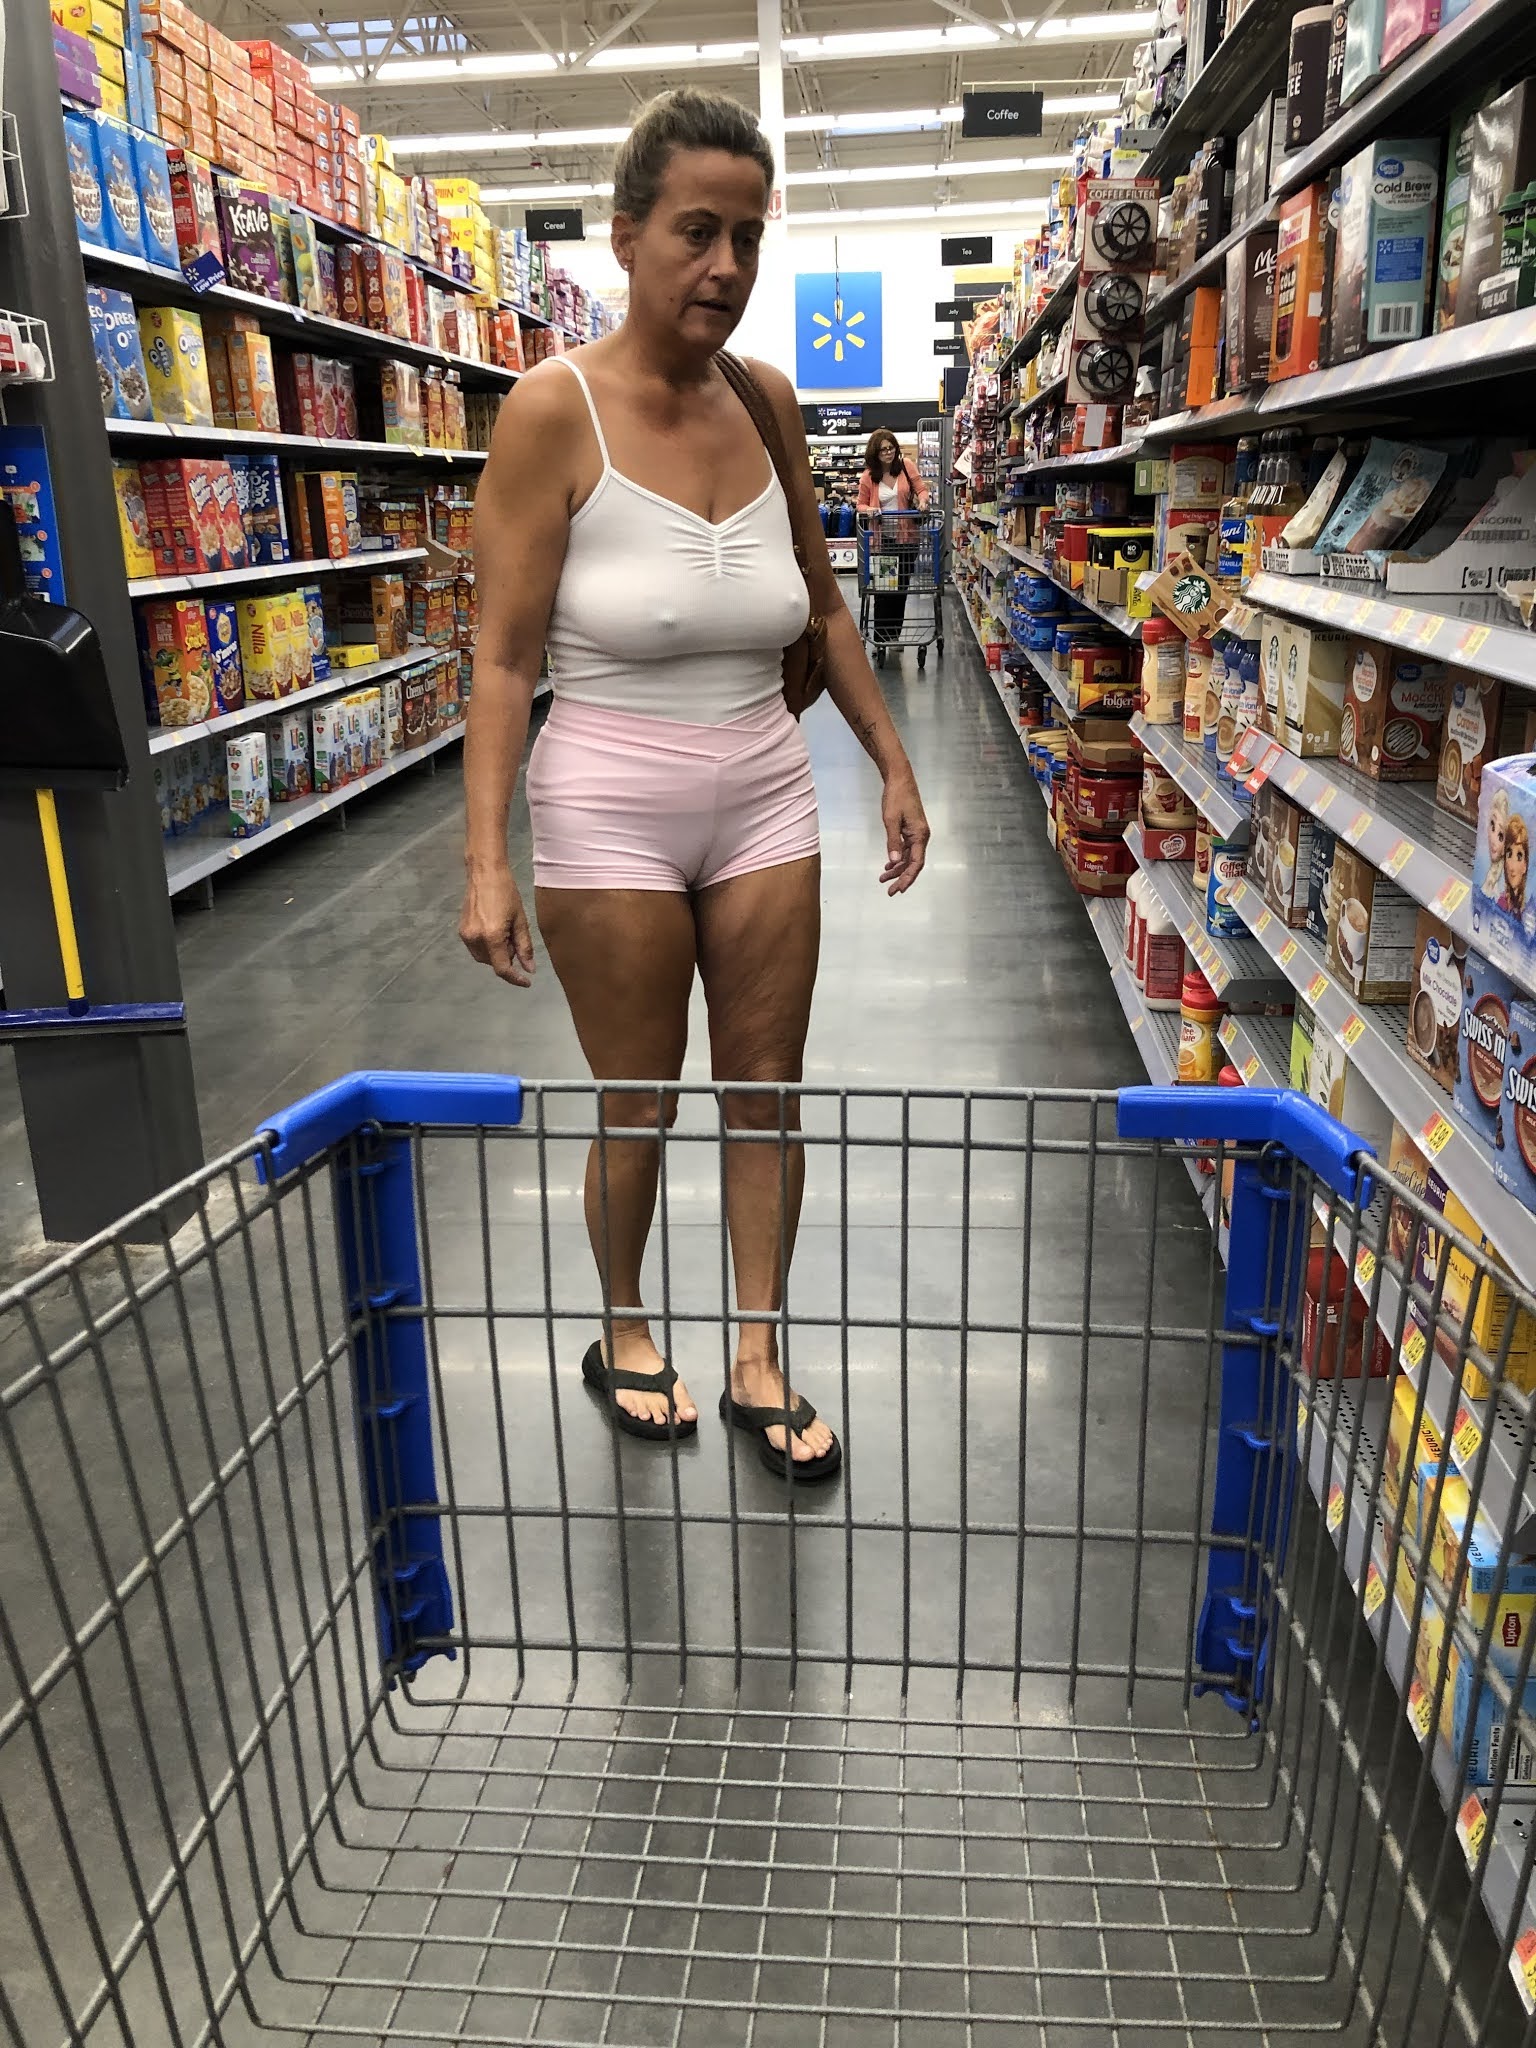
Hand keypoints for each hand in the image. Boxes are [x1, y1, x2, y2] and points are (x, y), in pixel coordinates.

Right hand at [460, 865, 534, 985]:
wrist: (485, 873)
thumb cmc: (507, 893)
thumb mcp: (520, 920)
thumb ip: (525, 947)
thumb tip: (529, 969)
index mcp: (492, 936)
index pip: (502, 968)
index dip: (515, 978)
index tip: (526, 982)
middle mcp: (475, 939)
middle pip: (493, 963)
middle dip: (507, 957)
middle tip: (515, 938)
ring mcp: (465, 935)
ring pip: (484, 957)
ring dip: (497, 953)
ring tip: (505, 932)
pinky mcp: (461, 931)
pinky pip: (476, 948)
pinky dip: (488, 946)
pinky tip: (495, 930)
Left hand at [880, 774, 929, 894]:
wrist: (899, 779)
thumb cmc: (896, 797)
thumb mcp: (890, 820)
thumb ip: (892, 842)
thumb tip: (894, 862)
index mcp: (920, 835)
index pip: (916, 863)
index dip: (908, 878)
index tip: (900, 890)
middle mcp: (921, 836)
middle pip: (913, 864)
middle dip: (902, 878)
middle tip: (890, 891)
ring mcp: (917, 833)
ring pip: (909, 858)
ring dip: (897, 869)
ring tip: (883, 879)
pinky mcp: (911, 830)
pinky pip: (906, 849)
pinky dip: (898, 858)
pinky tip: (888, 865)